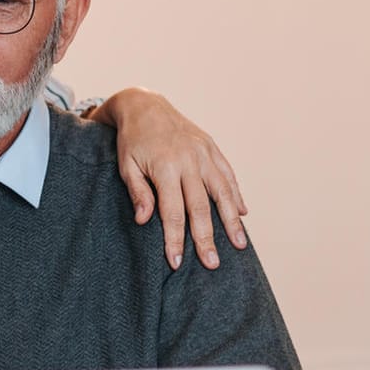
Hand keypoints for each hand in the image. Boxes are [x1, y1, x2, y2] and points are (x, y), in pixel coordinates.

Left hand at [96, 88, 247, 270]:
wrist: (145, 105)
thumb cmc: (132, 140)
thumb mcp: (126, 165)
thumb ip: (138, 192)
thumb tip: (145, 221)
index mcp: (165, 167)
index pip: (172, 212)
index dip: (175, 239)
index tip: (177, 262)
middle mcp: (189, 160)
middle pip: (201, 207)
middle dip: (206, 238)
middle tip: (212, 264)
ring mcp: (203, 153)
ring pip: (222, 191)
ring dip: (232, 220)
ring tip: (240, 245)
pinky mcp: (211, 147)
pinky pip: (228, 174)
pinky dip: (236, 194)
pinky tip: (243, 214)